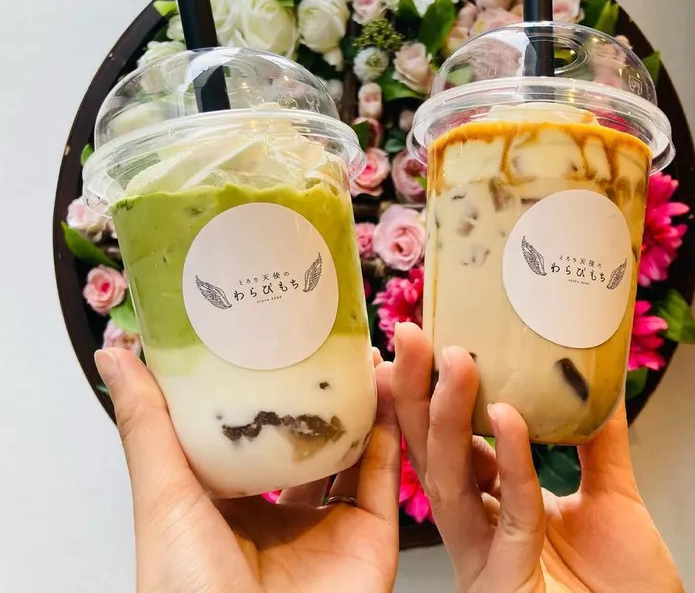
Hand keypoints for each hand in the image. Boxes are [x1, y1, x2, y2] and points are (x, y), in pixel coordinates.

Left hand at [95, 347, 399, 592]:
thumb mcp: (162, 501)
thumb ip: (147, 428)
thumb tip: (114, 354)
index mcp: (228, 510)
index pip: (249, 437)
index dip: (261, 390)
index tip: (271, 341)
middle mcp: (281, 518)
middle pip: (307, 444)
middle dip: (320, 397)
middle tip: (332, 345)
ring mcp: (329, 530)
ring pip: (354, 456)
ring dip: (364, 407)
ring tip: (368, 357)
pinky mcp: (371, 541)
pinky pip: (386, 481)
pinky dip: (392, 437)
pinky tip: (390, 394)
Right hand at [388, 322, 683, 592]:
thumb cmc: (623, 588)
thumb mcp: (611, 497)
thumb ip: (597, 441)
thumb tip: (594, 377)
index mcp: (492, 510)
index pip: (448, 444)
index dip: (428, 396)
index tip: (423, 345)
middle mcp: (477, 531)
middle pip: (431, 455)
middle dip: (416, 393)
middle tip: (412, 337)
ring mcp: (484, 558)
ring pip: (449, 480)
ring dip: (447, 416)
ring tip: (453, 361)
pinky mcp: (506, 581)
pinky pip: (510, 512)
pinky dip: (510, 461)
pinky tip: (508, 417)